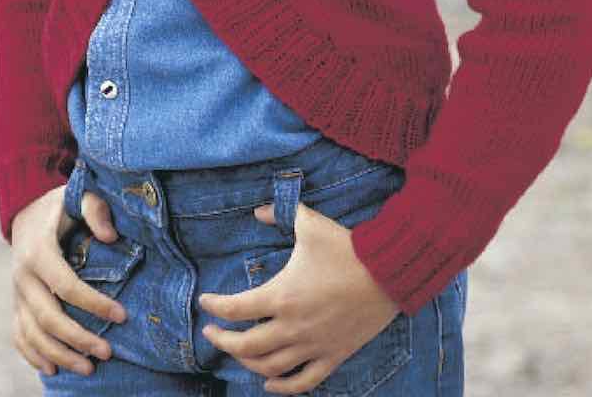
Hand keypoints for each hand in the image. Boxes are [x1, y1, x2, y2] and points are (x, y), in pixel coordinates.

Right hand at [10, 183, 127, 377]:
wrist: (27, 209)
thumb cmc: (61, 205)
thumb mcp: (79, 195)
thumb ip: (96, 209)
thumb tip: (110, 236)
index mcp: (38, 251)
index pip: (66, 285)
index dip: (94, 303)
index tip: (122, 315)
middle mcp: (22, 276)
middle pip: (48, 318)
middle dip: (78, 338)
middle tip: (108, 353)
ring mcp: (16, 293)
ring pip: (32, 334)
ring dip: (59, 355)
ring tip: (89, 369)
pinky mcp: (15, 303)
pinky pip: (18, 335)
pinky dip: (33, 355)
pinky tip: (52, 369)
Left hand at [199, 201, 399, 393]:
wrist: (387, 272)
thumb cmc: (347, 248)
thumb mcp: (310, 224)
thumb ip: (281, 214)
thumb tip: (258, 211)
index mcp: (283, 295)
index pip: (237, 308)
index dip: (216, 306)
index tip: (205, 302)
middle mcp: (293, 326)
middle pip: (246, 346)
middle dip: (223, 341)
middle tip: (212, 332)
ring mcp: (313, 345)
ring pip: (270, 366)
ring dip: (247, 363)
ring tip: (237, 353)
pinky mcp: (333, 356)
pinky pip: (303, 382)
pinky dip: (283, 386)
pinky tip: (269, 382)